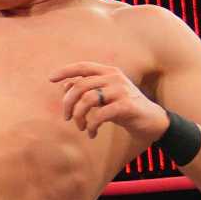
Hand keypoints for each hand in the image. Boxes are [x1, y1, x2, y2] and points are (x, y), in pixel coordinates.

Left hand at [50, 61, 166, 142]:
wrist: (149, 119)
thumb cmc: (122, 106)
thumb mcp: (104, 95)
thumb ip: (87, 88)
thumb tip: (64, 86)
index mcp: (108, 72)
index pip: (83, 66)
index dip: (65, 71)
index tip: (50, 78)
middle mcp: (114, 78)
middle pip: (80, 86)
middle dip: (68, 103)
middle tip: (67, 117)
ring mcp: (121, 90)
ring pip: (88, 99)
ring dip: (79, 116)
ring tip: (81, 127)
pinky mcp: (126, 106)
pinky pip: (100, 115)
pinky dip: (92, 126)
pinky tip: (92, 133)